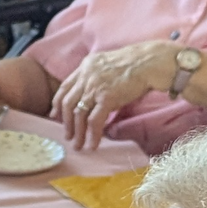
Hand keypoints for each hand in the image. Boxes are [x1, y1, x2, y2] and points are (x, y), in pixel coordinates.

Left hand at [51, 41, 178, 149]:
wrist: (152, 62)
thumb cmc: (137, 64)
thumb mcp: (109, 65)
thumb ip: (97, 77)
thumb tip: (93, 96)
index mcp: (86, 66)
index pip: (65, 87)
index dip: (57, 103)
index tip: (54, 115)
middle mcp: (87, 76)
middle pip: (67, 103)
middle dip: (66, 122)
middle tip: (68, 136)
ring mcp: (95, 87)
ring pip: (78, 115)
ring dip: (78, 133)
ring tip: (79, 145)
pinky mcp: (106, 98)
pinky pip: (94, 122)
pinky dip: (92, 136)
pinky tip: (92, 145)